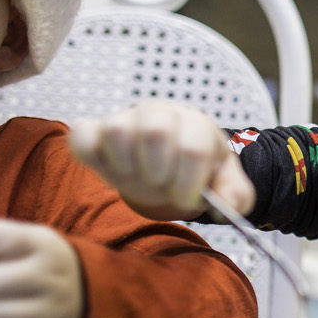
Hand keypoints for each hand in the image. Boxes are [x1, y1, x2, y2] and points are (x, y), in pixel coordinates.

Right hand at [68, 101, 254, 220]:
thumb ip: (236, 195)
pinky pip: (82, 134)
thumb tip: (230, 204)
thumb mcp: (225, 184)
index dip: (189, 182)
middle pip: (156, 130)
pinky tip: (111, 169)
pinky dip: (90, 154)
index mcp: (196, 124)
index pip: (193, 147)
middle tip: (163, 185)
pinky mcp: (96, 132)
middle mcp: (160, 114)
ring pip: (118, 130)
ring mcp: (125, 120)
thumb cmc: (197, 172)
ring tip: (140, 177)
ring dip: (129, 166)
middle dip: (160, 171)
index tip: (187, 198)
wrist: (169, 165)